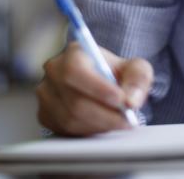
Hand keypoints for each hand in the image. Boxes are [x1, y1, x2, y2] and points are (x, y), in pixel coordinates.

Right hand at [36, 41, 152, 135]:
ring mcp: (47, 94)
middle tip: (126, 120)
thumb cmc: (117, 72)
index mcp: (73, 52)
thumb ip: (138, 79)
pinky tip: (103, 124)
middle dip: (104, 114)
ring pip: (71, 118)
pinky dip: (88, 131)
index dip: (98, 88)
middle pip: (74, 100)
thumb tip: (131, 101)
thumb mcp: (135, 68)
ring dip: (99, 124)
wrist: (104, 82)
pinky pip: (65, 129)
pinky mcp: (46, 115)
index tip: (120, 100)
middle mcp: (54, 71)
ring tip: (119, 122)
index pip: (76, 70)